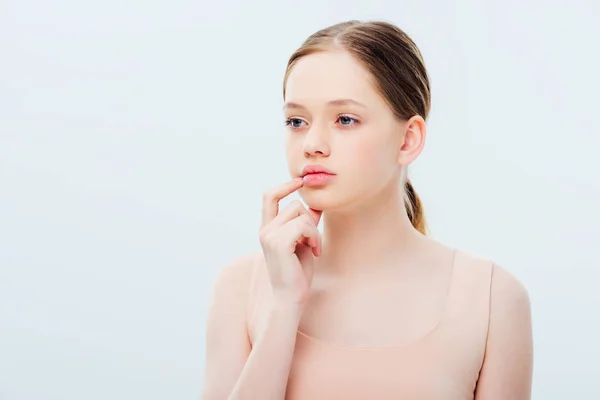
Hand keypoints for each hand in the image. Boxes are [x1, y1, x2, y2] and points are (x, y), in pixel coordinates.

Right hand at [259, 178, 322, 308]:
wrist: (290, 298)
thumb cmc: (297, 273)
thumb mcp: (303, 242)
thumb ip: (306, 223)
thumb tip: (316, 205)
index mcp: (267, 229)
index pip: (270, 197)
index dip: (285, 185)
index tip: (300, 181)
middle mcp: (265, 230)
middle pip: (295, 205)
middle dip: (311, 221)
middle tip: (314, 242)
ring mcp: (269, 235)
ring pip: (300, 213)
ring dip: (314, 230)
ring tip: (314, 248)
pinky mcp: (278, 243)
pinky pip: (304, 225)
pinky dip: (315, 237)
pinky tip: (315, 252)